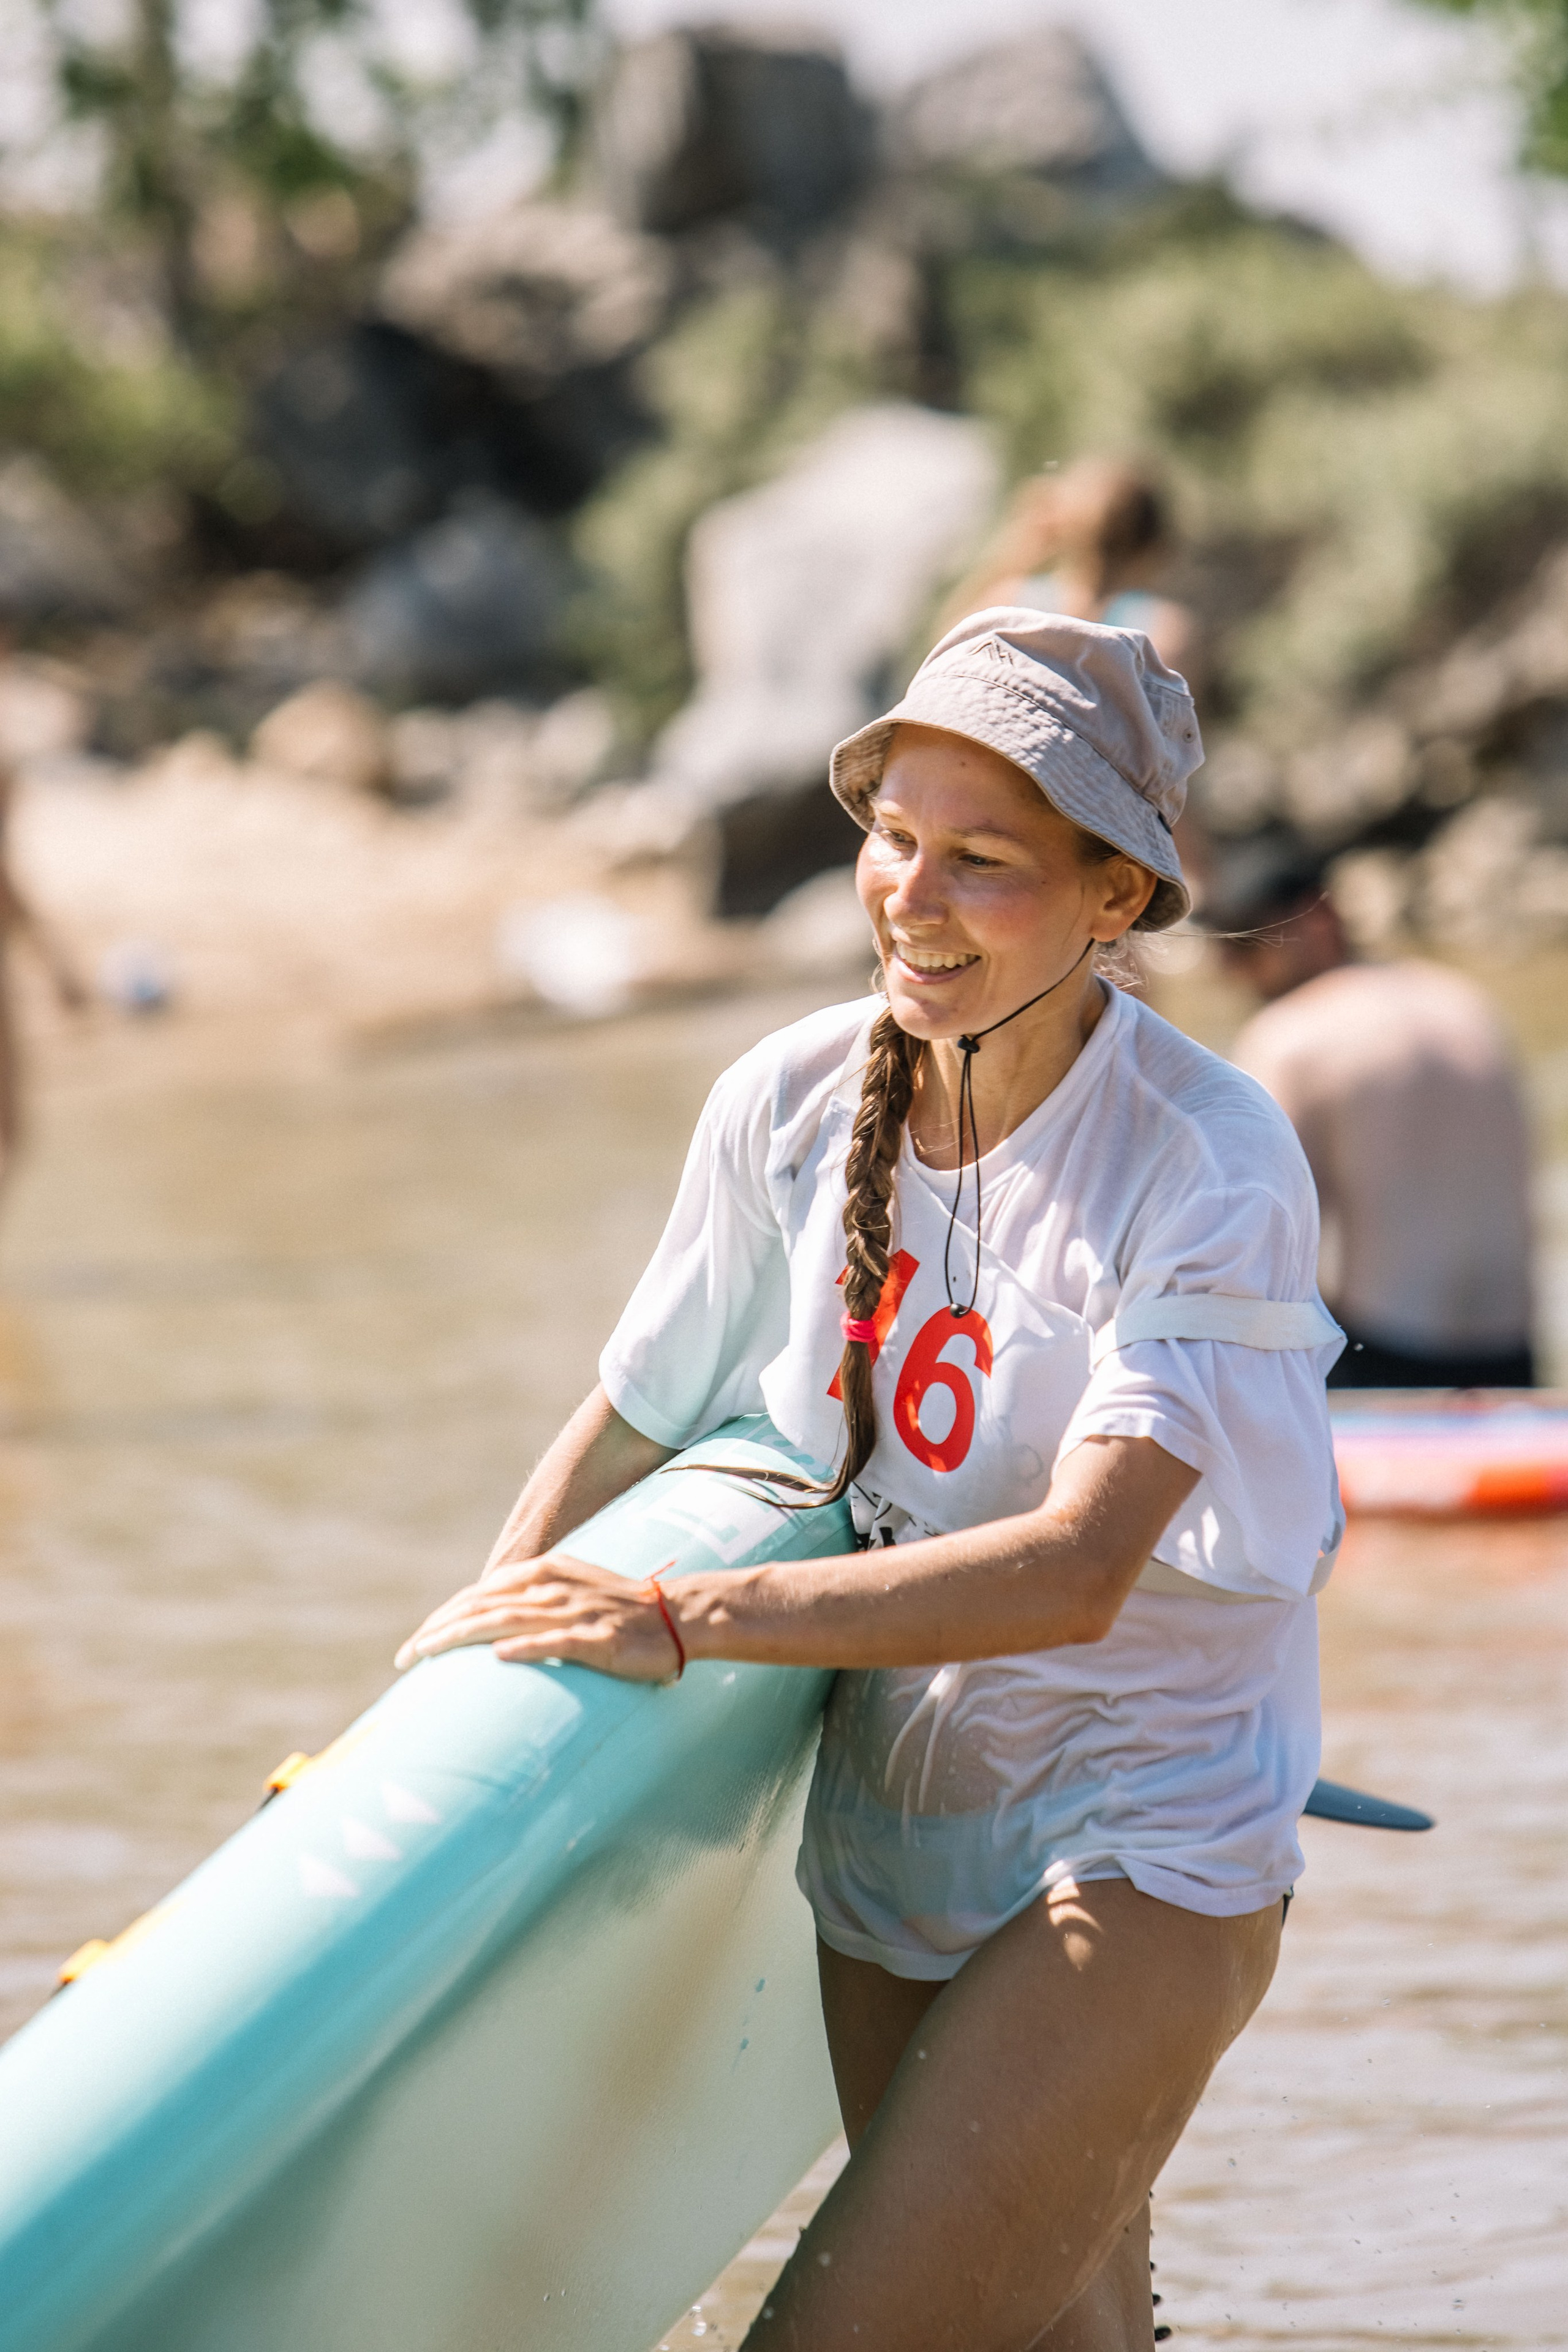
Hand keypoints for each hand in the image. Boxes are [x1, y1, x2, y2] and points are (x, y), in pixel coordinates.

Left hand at [393, 1553, 683, 1683]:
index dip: (442, 1617)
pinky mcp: (597, 1639)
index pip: (478, 1594)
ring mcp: (574, 1613)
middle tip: (405, 1657)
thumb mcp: (571, 1589)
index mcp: (543, 1573)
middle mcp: (552, 1589)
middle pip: (481, 1606)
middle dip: (438, 1630)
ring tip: (428, 1653)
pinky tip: (499, 1657)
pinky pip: (555, 1642)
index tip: (415, 1644)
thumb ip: (532, 1597)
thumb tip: (491, 1626)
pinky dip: (524, 1648)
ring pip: (506, 1621)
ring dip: (463, 1636)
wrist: (679, 1616)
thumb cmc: (622, 1609)